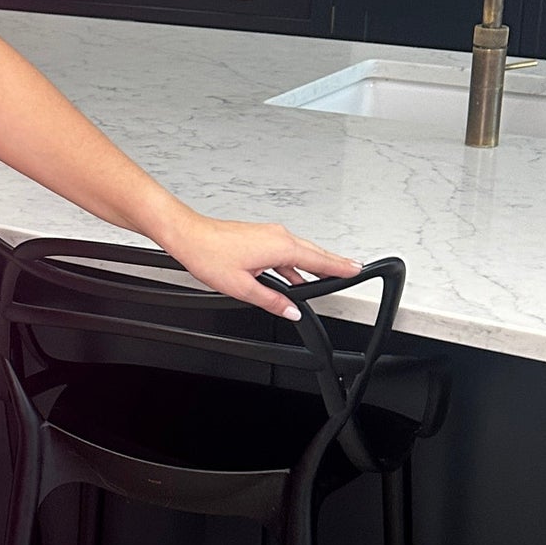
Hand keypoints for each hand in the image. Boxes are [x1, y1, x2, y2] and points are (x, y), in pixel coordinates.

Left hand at [158, 212, 360, 319]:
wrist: (188, 235)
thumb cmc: (209, 254)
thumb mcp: (243, 287)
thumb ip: (272, 301)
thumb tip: (291, 310)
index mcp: (281, 247)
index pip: (320, 260)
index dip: (340, 267)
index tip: (358, 270)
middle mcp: (279, 236)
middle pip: (314, 253)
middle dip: (333, 263)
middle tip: (352, 270)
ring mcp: (269, 234)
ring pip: (300, 251)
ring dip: (314, 263)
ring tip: (328, 276)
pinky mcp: (260, 236)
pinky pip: (286, 250)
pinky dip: (295, 262)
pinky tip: (294, 276)